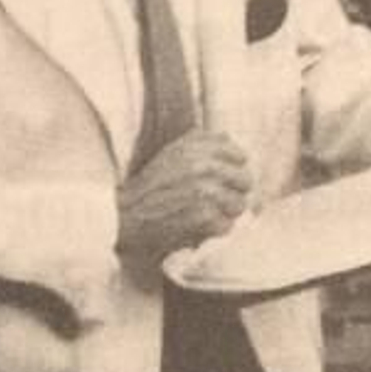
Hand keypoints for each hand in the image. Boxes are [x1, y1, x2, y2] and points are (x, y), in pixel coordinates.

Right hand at [115, 130, 251, 284]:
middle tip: (215, 204)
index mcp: (195, 146)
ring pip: (239, 205)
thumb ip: (199, 144)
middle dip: (234, 194)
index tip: (222, 181)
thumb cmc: (148, 190)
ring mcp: (205, 190)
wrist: (125, 217)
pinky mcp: (205, 215)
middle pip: (245, 180)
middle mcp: (203, 164)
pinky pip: (228, 225)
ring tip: (205, 218)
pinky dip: (215, 232)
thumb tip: (229, 138)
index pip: (238, 154)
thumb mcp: (170, 154)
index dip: (233, 170)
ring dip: (226, 215)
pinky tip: (199, 229)